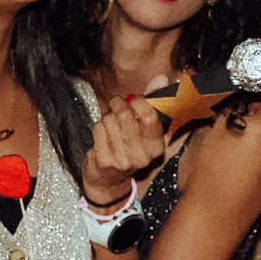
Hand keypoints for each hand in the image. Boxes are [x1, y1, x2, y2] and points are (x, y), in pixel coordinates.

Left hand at [83, 92, 166, 206]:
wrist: (109, 181)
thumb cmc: (128, 148)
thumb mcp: (144, 129)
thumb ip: (153, 102)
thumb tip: (162, 78)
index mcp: (156, 147)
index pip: (150, 115)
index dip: (139, 101)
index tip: (134, 99)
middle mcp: (142, 156)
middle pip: (126, 114)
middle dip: (118, 104)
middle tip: (116, 105)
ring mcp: (122, 159)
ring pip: (110, 120)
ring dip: (107, 117)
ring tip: (110, 124)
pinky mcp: (104, 160)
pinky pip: (98, 128)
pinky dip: (98, 127)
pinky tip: (102, 135)